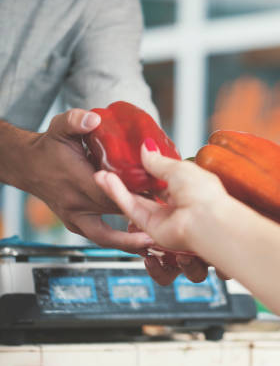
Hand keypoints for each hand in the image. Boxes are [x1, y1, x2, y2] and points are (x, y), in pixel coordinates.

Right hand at [17, 109, 151, 250]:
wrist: (27, 166)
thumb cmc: (49, 147)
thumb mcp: (60, 127)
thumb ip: (75, 120)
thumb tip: (93, 119)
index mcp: (76, 180)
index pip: (107, 191)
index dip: (131, 193)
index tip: (155, 192)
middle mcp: (76, 203)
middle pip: (114, 212)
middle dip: (140, 215)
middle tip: (167, 216)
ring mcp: (75, 217)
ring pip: (106, 235)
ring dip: (130, 240)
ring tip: (154, 242)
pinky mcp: (77, 224)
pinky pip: (100, 238)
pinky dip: (119, 243)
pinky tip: (139, 245)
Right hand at [94, 141, 230, 284]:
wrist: (206, 220)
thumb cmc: (204, 195)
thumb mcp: (179, 168)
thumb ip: (158, 161)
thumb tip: (147, 148)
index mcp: (188, 188)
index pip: (162, 179)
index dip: (145, 170)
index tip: (129, 159)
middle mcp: (175, 205)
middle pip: (145, 192)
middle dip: (127, 180)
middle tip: (110, 167)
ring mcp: (163, 218)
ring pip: (135, 201)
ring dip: (117, 187)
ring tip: (101, 173)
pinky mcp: (152, 228)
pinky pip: (132, 209)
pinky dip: (118, 195)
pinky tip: (106, 181)